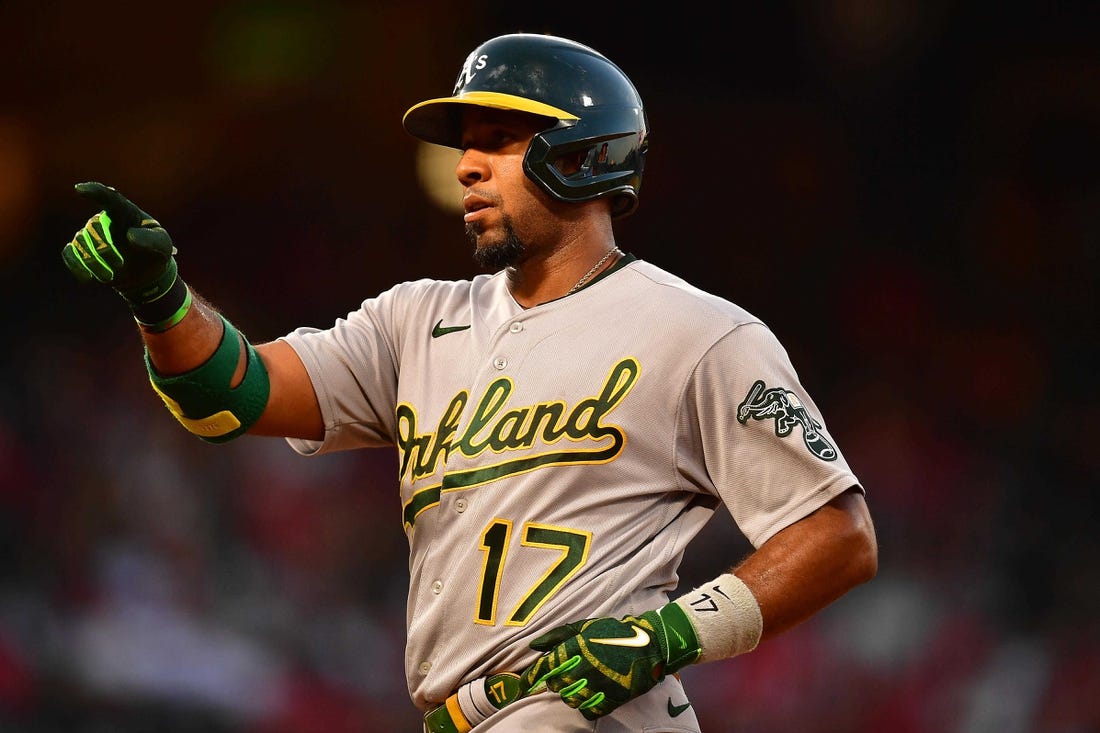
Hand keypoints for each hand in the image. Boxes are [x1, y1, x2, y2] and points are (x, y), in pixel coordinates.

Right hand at [63, 182, 176, 303]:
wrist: (147, 274)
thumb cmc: (156, 252)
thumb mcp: (163, 246)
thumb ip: (150, 239)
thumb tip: (129, 235)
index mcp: (126, 212)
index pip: (109, 198)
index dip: (94, 192)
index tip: (79, 189)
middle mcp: (105, 219)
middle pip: (94, 228)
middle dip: (105, 250)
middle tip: (120, 266)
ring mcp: (91, 234)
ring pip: (80, 242)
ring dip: (93, 262)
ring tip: (109, 278)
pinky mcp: (82, 251)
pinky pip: (69, 253)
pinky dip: (76, 266)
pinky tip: (88, 279)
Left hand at [519, 605, 700, 719]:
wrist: (649, 644)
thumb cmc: (615, 633)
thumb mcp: (587, 627)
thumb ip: (559, 635)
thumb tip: (534, 645)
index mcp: (575, 648)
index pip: (544, 667)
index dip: (530, 678)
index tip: (523, 685)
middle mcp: (583, 668)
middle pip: (556, 685)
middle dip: (558, 681)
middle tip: (570, 674)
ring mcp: (597, 685)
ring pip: (570, 700)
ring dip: (572, 694)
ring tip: (583, 684)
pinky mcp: (611, 699)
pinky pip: (587, 712)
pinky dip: (587, 707)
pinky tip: (593, 696)